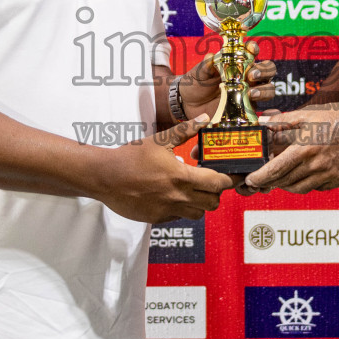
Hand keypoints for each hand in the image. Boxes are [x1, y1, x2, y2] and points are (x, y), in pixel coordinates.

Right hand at [99, 115, 236, 222]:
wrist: (105, 177)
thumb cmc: (131, 156)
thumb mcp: (159, 140)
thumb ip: (185, 131)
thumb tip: (205, 119)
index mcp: (181, 176)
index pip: (218, 183)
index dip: (230, 180)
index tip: (234, 175)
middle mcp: (178, 197)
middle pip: (213, 202)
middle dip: (216, 192)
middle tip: (210, 181)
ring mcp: (168, 210)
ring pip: (198, 214)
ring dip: (200, 202)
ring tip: (192, 189)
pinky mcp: (157, 218)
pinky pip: (179, 217)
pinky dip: (182, 208)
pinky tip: (173, 195)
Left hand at [176, 41, 276, 118]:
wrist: (189, 105)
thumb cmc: (196, 84)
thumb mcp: (199, 73)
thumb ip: (206, 65)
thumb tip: (210, 57)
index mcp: (237, 62)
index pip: (252, 51)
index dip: (254, 48)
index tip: (251, 48)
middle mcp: (248, 76)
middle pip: (268, 69)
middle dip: (264, 70)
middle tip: (252, 74)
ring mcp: (249, 92)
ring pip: (268, 88)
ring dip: (264, 90)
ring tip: (251, 93)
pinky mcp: (247, 108)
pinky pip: (259, 107)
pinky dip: (258, 106)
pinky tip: (249, 105)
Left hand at [246, 99, 338, 193]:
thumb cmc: (337, 116)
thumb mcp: (307, 114)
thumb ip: (282, 122)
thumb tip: (262, 125)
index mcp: (305, 149)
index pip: (275, 170)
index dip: (260, 178)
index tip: (251, 180)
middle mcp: (316, 166)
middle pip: (285, 182)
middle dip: (269, 183)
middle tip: (260, 181)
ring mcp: (329, 175)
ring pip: (299, 188)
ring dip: (286, 184)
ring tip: (282, 177)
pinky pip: (316, 187)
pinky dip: (306, 183)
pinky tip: (305, 173)